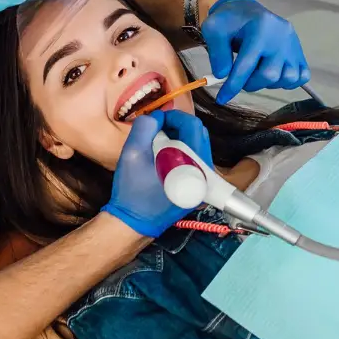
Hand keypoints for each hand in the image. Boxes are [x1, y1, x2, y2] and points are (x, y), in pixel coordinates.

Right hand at [101, 110, 213, 237]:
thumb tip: (157, 116)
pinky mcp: (198, 186)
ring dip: (179, 137)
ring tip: (158, 141)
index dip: (173, 116)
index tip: (155, 120)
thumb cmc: (132, 191)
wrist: (133, 223)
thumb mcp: (132, 153)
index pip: (193, 126)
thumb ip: (145, 127)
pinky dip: (181, 150)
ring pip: (197, 145)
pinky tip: (164, 155)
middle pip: (198, 133)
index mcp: (194, 165)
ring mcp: (204, 181)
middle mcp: (206, 173)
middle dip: (177, 125)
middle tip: (156, 128)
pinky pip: (195, 158)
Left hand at [200, 0, 310, 103]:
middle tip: (241, 79)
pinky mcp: (299, 52)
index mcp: (260, 27)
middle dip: (251, 84)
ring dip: (269, 83)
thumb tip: (223, 75)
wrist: (246, 11)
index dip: (233, 85)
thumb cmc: (229, 21)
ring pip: (288, 78)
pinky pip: (302, 76)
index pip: (247, 64)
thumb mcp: (214, 29)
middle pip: (270, 75)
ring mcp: (293, 44)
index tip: (222, 98)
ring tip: (257, 74)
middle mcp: (281, 35)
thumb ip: (217, 52)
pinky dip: (288, 82)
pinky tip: (273, 75)